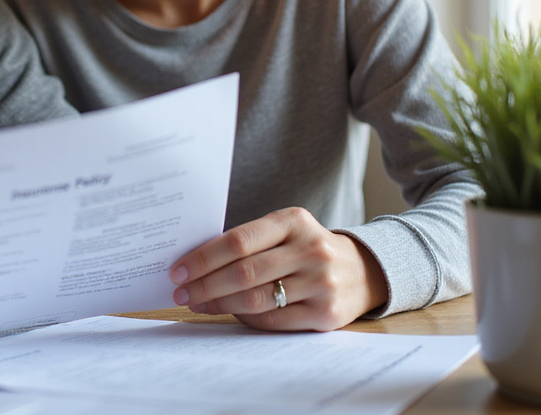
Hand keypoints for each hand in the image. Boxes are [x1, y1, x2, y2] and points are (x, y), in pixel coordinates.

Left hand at [168, 207, 387, 330]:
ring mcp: (321, 282)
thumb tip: (194, 263)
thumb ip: (249, 242)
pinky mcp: (326, 313)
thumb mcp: (286, 232)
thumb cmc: (307, 249)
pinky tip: (229, 313)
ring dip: (220, 304)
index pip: (238, 240)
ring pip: (256, 299)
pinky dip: (246, 319)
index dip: (203, 258)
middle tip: (181, 292)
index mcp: (294, 221)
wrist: (363, 271)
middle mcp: (310, 249)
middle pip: (244, 272)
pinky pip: (274, 321)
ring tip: (198, 303)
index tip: (177, 270)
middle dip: (205, 284)